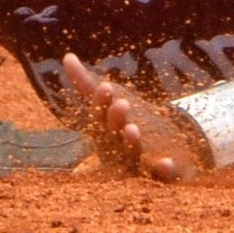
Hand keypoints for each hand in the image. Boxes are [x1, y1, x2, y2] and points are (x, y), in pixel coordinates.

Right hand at [60, 53, 205, 181]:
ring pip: (132, 154)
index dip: (102, 103)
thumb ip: (88, 85)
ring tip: (133, 129)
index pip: (100, 115)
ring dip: (131, 143)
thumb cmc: (128, 125)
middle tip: (122, 103)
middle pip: (114, 134)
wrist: (160, 155)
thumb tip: (67, 57)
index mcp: (105, 130)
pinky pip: (160, 175)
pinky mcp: (160, 174)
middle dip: (116, 119)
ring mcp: (137, 163)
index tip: (106, 86)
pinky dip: (162, 170)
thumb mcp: (112, 102)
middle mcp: (117, 148)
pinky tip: (166, 163)